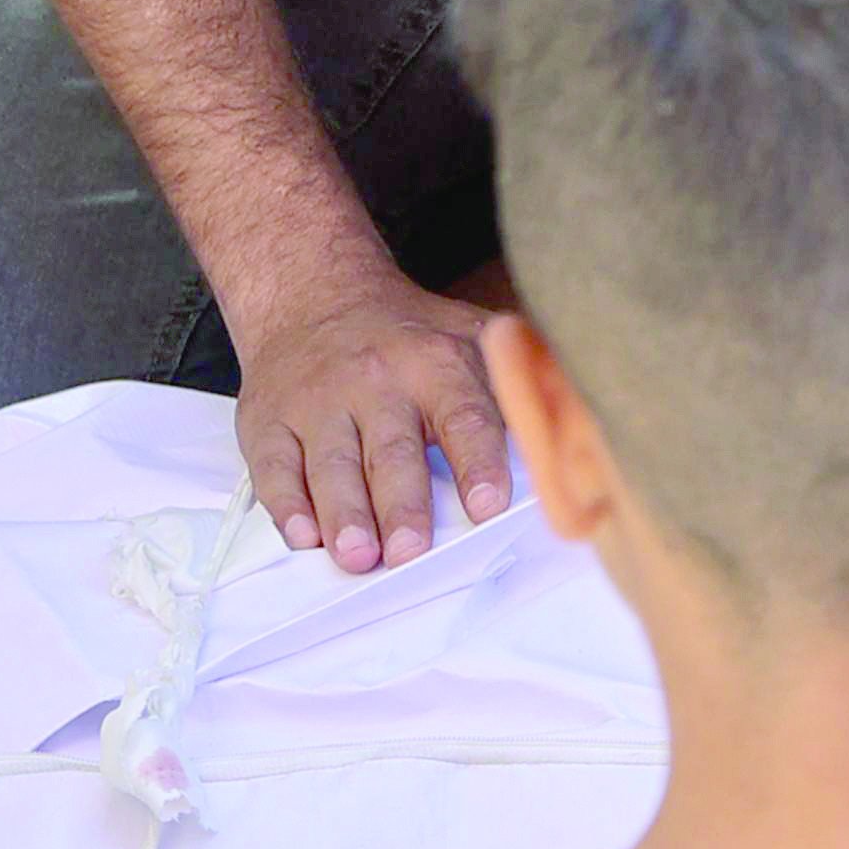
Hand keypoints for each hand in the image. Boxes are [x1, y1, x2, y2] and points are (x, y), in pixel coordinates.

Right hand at [232, 262, 512, 572]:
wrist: (313, 293)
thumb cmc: (406, 335)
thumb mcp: (470, 333)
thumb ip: (516, 380)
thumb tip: (579, 429)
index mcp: (434, 363)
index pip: (463, 416)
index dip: (477, 461)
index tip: (488, 506)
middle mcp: (375, 380)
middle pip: (392, 450)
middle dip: (402, 504)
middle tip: (411, 552)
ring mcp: (317, 401)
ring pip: (331, 463)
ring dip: (344, 513)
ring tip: (358, 555)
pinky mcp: (269, 421)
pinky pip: (274, 468)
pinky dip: (286, 505)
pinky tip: (303, 535)